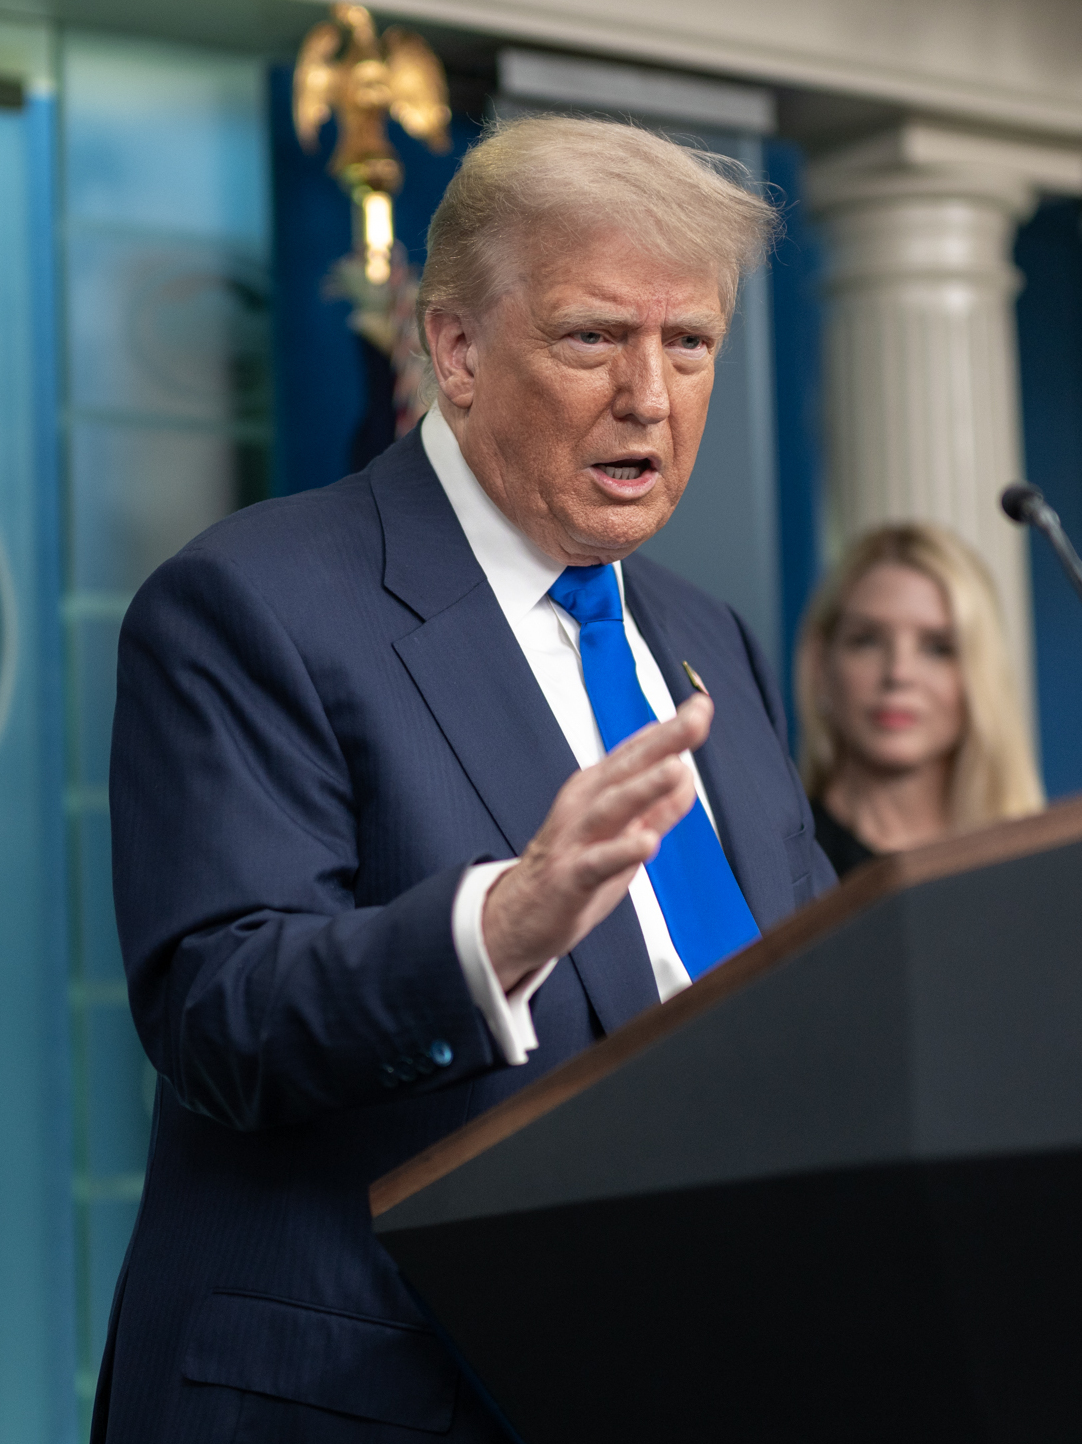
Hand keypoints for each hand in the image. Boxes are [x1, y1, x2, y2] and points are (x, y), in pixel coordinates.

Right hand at [482, 693, 712, 991]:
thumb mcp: (622, 831)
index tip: (702, 703)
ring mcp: (575, 838)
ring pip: (612, 807)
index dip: (672, 728)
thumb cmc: (574, 866)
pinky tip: (647, 843)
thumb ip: (656, 805)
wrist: (520, 913)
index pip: (639, 751)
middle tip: (696, 718)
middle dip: (665, 741)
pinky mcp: (570, 876)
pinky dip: (622, 852)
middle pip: (628, 768)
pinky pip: (597, 863)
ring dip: (644, 787)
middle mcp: (585, 804)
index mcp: (598, 788)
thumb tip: (686, 770)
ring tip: (675, 769)